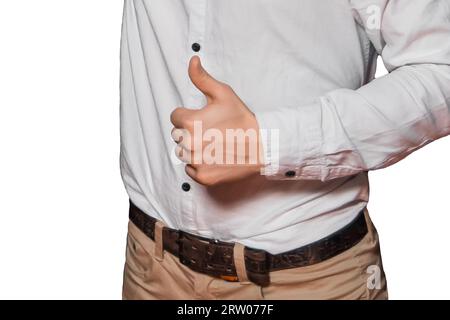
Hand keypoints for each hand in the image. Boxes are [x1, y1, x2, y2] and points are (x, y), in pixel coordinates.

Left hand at [170, 56, 262, 185]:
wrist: (262, 146)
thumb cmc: (242, 119)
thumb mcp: (223, 94)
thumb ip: (202, 78)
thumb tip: (192, 60)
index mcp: (191, 122)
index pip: (175, 117)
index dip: (189, 115)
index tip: (205, 118)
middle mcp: (189, 144)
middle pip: (177, 135)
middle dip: (190, 132)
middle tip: (211, 131)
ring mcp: (196, 162)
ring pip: (183, 153)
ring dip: (193, 149)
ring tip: (213, 144)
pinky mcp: (203, 177)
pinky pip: (191, 170)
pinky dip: (199, 165)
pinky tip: (215, 158)